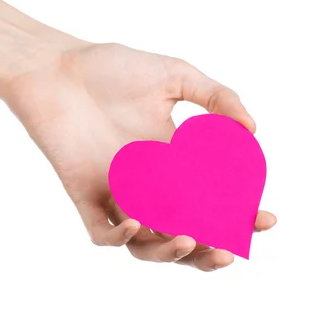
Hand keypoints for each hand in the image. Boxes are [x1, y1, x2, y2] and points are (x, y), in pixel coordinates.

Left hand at [3, 42, 275, 270]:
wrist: (54, 67)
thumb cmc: (109, 67)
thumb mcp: (173, 75)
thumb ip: (215, 97)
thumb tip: (252, 131)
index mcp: (173, 159)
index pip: (212, 198)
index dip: (240, 215)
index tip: (264, 218)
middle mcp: (147, 181)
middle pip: (185, 230)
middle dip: (213, 246)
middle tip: (232, 247)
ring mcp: (114, 190)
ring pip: (146, 243)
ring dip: (170, 252)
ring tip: (190, 239)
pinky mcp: (83, 192)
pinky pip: (101, 232)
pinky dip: (120, 237)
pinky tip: (137, 222)